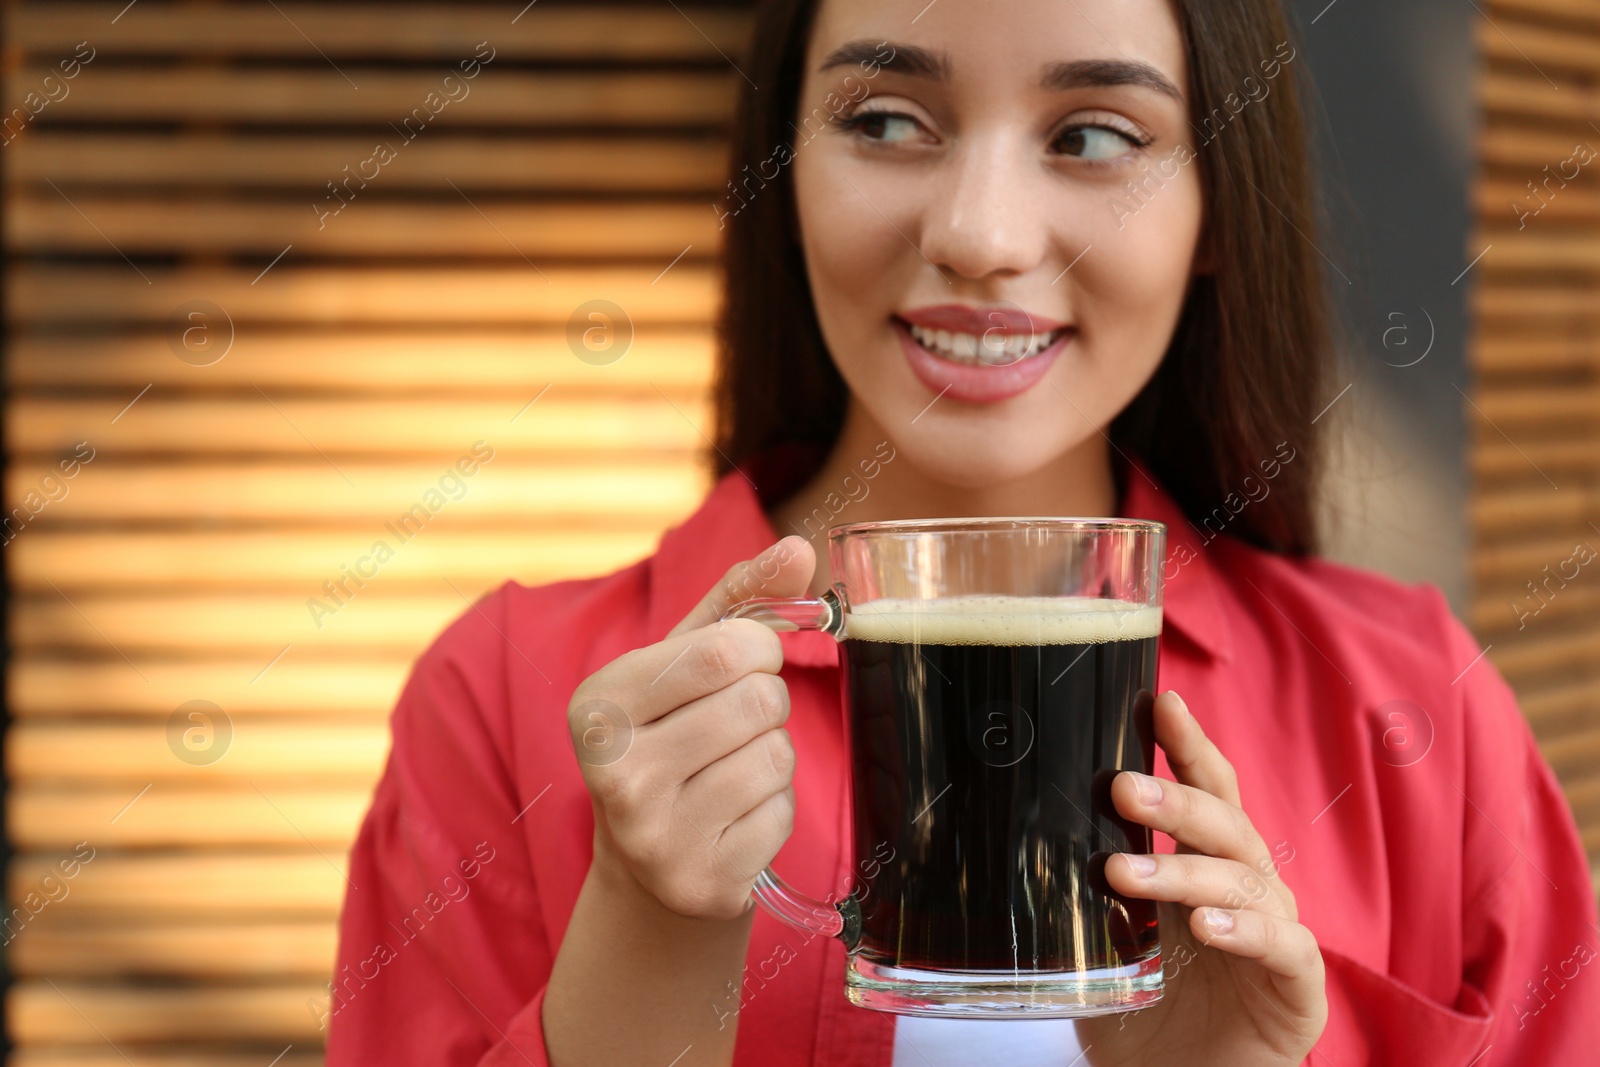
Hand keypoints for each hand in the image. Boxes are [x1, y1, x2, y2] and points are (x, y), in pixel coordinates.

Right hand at [566, 535, 813, 920]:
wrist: (647, 869)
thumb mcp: (683, 660)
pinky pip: (782, 812)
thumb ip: (740, 597)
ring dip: (773, 754)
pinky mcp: (701, 881)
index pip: (725, 649)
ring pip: (777, 756)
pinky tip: (734, 815)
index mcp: (599, 703)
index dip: (760, 648)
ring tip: (730, 768)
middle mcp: (614, 772)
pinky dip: (775, 806)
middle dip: (768, 701)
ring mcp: (655, 835)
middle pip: (758, 700)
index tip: (744, 661)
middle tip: (735, 722)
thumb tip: (802, 549)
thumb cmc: (672, 737)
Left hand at [1076, 690, 1327, 1065]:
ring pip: (1244, 883)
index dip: (1187, 746)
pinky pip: (1286, 949)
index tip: (1158, 702)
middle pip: (1225, 825)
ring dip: (1183, 872)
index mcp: (1208, 865)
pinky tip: (1207, 927)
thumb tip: (1018, 830)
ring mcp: (1278, 936)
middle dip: (1174, 801)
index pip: (1206, 791)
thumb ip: (1084, 888)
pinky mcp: (1298, 990)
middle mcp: (1249, 890)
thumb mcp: (1102, 939)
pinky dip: (1248, 933)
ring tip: (1124, 873)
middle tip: (1118, 788)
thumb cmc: (1142, 1011)